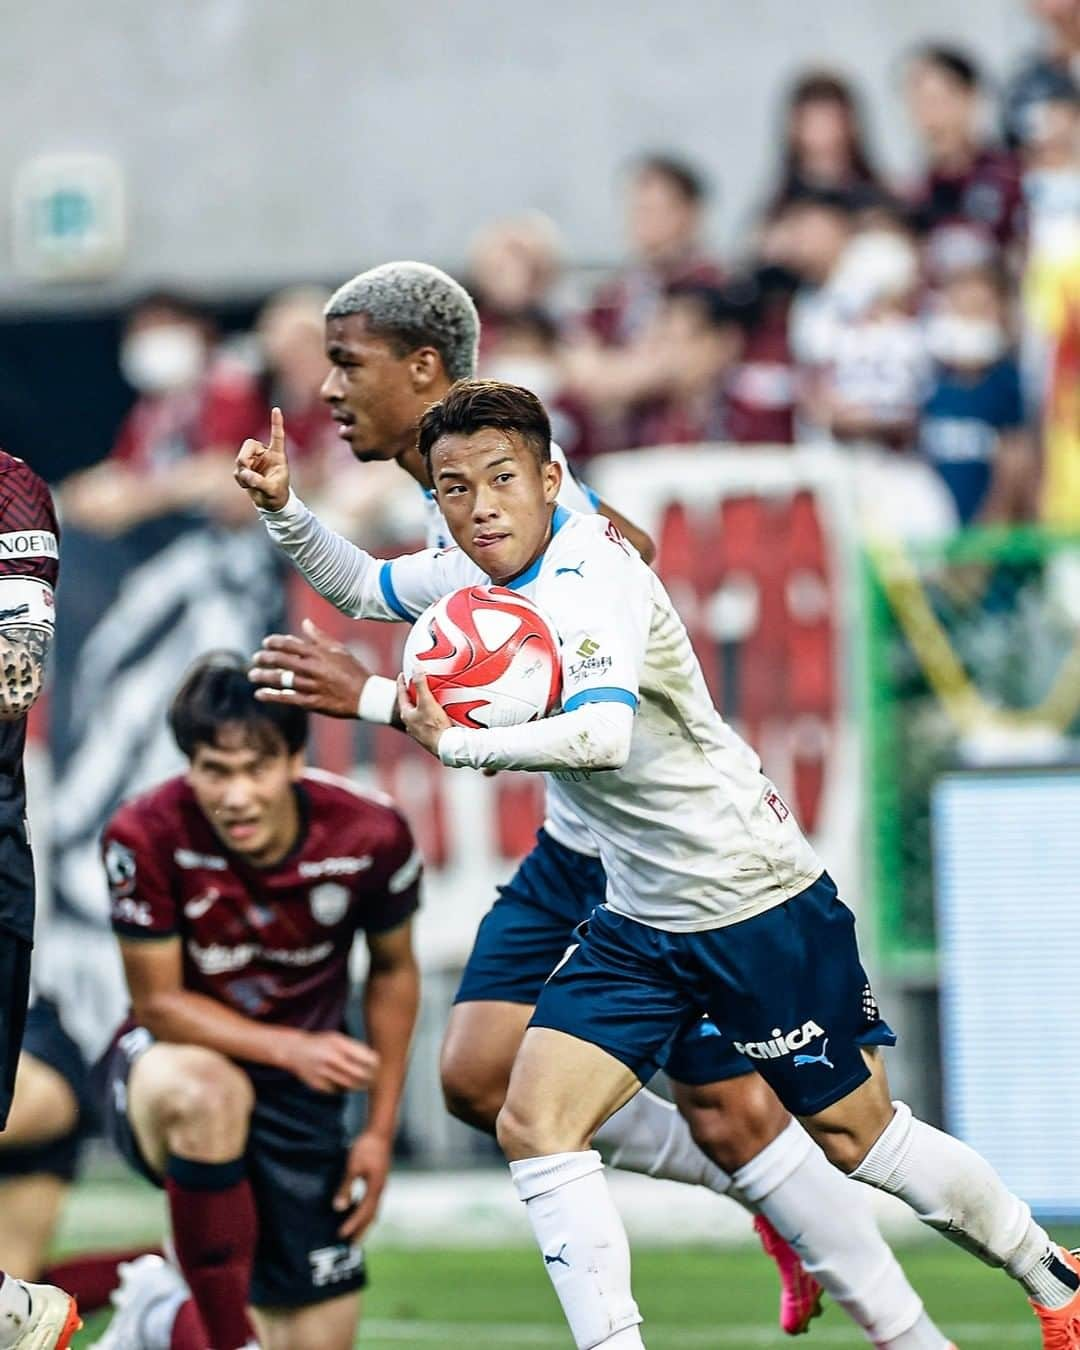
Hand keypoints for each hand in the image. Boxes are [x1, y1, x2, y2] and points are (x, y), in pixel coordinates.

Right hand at [234, 407, 290, 510]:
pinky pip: (237, 470)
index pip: (277, 437)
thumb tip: (246, 475)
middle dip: (244, 458)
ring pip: (240, 459)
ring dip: (242, 472)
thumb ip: (260, 482)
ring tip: (251, 483)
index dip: (276, 423)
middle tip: (246, 472)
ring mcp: (253, 460)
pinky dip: (240, 479)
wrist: (270, 503)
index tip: (276, 409)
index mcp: (277, 455)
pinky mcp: (245, 468)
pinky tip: (247, 485)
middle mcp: (264, 454)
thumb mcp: (272, 490)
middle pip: (248, 445)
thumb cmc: (277, 494)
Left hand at [249, 620, 371, 715]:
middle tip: (255, 658)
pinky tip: (260, 694)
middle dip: (265, 658)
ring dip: (264, 676)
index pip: (290, 644)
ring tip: (252, 675)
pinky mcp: (311, 702)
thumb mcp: (339, 650)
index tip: (266, 643)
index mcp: (319, 653)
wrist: (366, 697)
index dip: (274, 642)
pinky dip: (272, 696)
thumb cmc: (353, 671)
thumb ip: (319, 637)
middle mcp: (313, 668)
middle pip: (281, 660)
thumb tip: (305, 623)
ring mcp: (311, 686)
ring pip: (281, 679)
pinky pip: (287, 698)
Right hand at [284, 1030, 379, 1093]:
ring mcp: (323, 1072)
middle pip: (358, 1073)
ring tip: (363, 1084)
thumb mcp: (337, 1038)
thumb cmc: (322, 1043)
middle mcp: (331, 1058)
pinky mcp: (317, 1084)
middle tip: (374, 1078)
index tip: (378, 1065)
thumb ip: (353, 1047)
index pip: (364, 1056)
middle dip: (369, 1077)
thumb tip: (373, 1060)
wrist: (295, 1051)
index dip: (374, 1063)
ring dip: (358, 1085)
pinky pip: (336, 1090)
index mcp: (338, 1044)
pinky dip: (343, 1088)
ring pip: (349, 1084)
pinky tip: (344, 1084)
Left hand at [333, 1131, 391, 1239]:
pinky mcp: (378, 1180)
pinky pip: (372, 1202)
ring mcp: (380, 1185)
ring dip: (364, 1223)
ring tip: (356, 1233)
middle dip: (361, 1231)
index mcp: (375, 1189)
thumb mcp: (353, 1166)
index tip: (341, 1235)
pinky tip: (356, 1209)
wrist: (380, 1133)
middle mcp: (380, 1190)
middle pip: (371, 1216)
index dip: (352, 1225)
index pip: (363, 1213)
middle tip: (351, 1246)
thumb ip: (346, 1187)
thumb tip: (338, 1208)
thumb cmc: (366, 1147)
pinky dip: (365, 1211)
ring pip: (373, 1210)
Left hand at [397, 673, 451, 755]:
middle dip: (413, 694)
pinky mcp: (429, 736)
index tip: (403, 674)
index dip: (402, 683)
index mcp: (406, 715)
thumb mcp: (427, 702)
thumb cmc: (434, 726)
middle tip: (416, 684)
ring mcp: (419, 731)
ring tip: (428, 696)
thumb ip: (421, 685)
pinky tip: (437, 713)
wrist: (447, 746)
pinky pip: (426, 720)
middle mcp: (410, 724)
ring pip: (418, 713)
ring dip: (422, 704)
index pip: (401, 695)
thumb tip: (416, 669)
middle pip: (409, 704)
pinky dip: (429, 713)